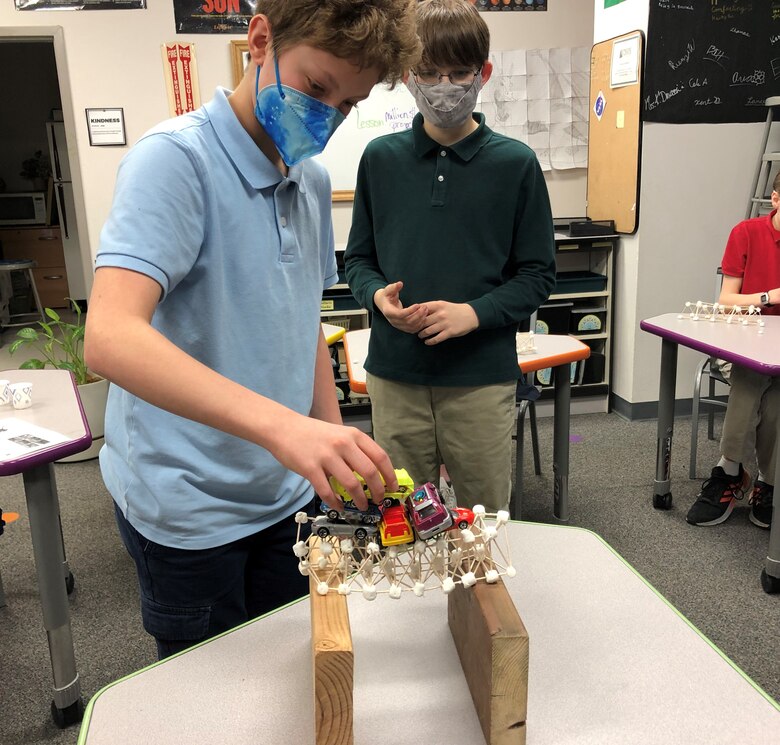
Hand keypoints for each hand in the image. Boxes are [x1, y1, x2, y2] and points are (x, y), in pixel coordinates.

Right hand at [271, 413, 397, 509]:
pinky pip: (327, 491)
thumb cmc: (313, 433)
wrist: (284, 428)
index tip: (393, 487)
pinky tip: (338, 506)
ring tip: (361, 506)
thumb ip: (355, 450)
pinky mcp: (311, 468)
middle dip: (378, 491)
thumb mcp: (340, 434)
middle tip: (378, 500)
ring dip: (359, 500)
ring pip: (351, 484)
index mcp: (354, 435)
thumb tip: (373, 473)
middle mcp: (343, 444)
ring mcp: (327, 456)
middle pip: (370, 472)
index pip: (380, 456)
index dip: (390, 475)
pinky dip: (336, 502)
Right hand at [374, 281, 428, 333]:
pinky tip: (424, 317)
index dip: (410, 311)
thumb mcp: (388, 289)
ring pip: (411, 326)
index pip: (400, 314)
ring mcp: (398, 325)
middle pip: (407, 321)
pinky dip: (419, 325)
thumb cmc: (387, 296)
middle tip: (425, 307)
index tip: (418, 304)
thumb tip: (400, 283)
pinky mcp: (403, 327)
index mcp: (388, 312)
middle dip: (418, 314)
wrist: (385, 304)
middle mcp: (393, 321)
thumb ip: (394, 287)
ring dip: (420, 319)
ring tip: (426, 310)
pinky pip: (412, 329)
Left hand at [418, 301, 478, 344]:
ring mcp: (445, 324)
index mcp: (438, 305)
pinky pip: (436, 339)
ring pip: (427, 331)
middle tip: (414, 330)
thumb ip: (431, 308)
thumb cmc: (454, 310)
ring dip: (421, 335)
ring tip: (420, 335)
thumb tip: (416, 312)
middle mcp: (440, 314)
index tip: (412, 319)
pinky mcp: (449, 332)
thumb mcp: (443, 305)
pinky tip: (427, 342)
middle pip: (422, 322)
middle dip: (416, 327)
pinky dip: (429, 342)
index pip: (421, 310)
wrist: (470, 315)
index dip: (414, 315)